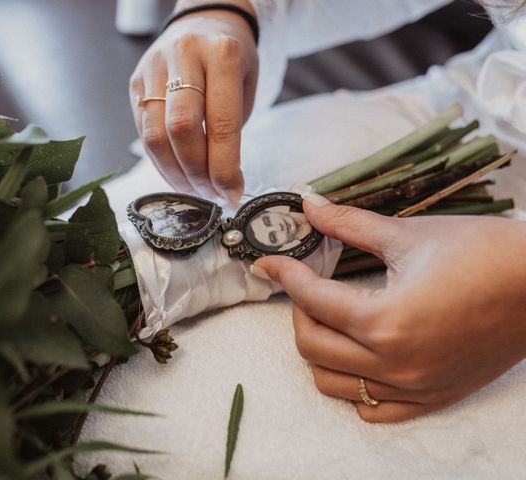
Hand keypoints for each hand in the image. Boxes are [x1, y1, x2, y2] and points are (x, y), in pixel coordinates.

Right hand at [129, 0, 258, 202]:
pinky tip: (178, 174)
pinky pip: (143, 134)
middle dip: (198, 173)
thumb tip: (221, 183)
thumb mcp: (246, 85)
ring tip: (195, 189)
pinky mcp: (135, 83)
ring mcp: (153, 68)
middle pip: (181, 130)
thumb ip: (232, 129)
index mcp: (222, 55)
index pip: (221, 124)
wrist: (202, 24)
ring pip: (155, 136)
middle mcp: (184, 56)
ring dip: (175, 174)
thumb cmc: (231, 61)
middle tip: (212, 194)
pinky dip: (162, 162)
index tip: (233, 194)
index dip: (225, 168)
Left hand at [254, 193, 525, 422]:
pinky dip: (353, 385)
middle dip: (298, 310)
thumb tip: (309, 204)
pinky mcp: (433, 397)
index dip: (284, 274)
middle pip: (311, 346)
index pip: (311, 299)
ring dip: (319, 348)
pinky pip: (374, 408)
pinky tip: (359, 355)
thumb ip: (348, 223)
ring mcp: (414, 387)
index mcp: (387, 321)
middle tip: (307, 284)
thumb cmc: (484, 253)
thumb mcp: (409, 234)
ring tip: (330, 317)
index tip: (270, 261)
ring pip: (333, 383)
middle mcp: (395, 365)